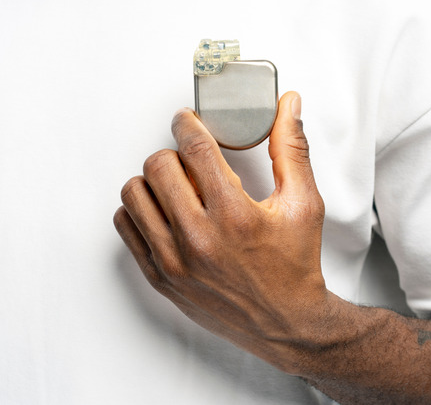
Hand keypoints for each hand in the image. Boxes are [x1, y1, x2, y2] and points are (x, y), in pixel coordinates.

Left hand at [114, 92, 330, 367]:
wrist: (285, 324)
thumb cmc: (295, 265)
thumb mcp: (303, 204)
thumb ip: (291, 149)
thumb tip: (288, 106)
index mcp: (234, 214)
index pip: (194, 147)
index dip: (187, 123)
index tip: (187, 120)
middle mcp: (198, 238)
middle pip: (157, 165)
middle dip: (174, 153)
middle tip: (190, 160)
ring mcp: (174, 261)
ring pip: (134, 193)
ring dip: (153, 181)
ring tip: (177, 187)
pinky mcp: (160, 278)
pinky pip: (126, 227)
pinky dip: (140, 211)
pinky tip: (164, 212)